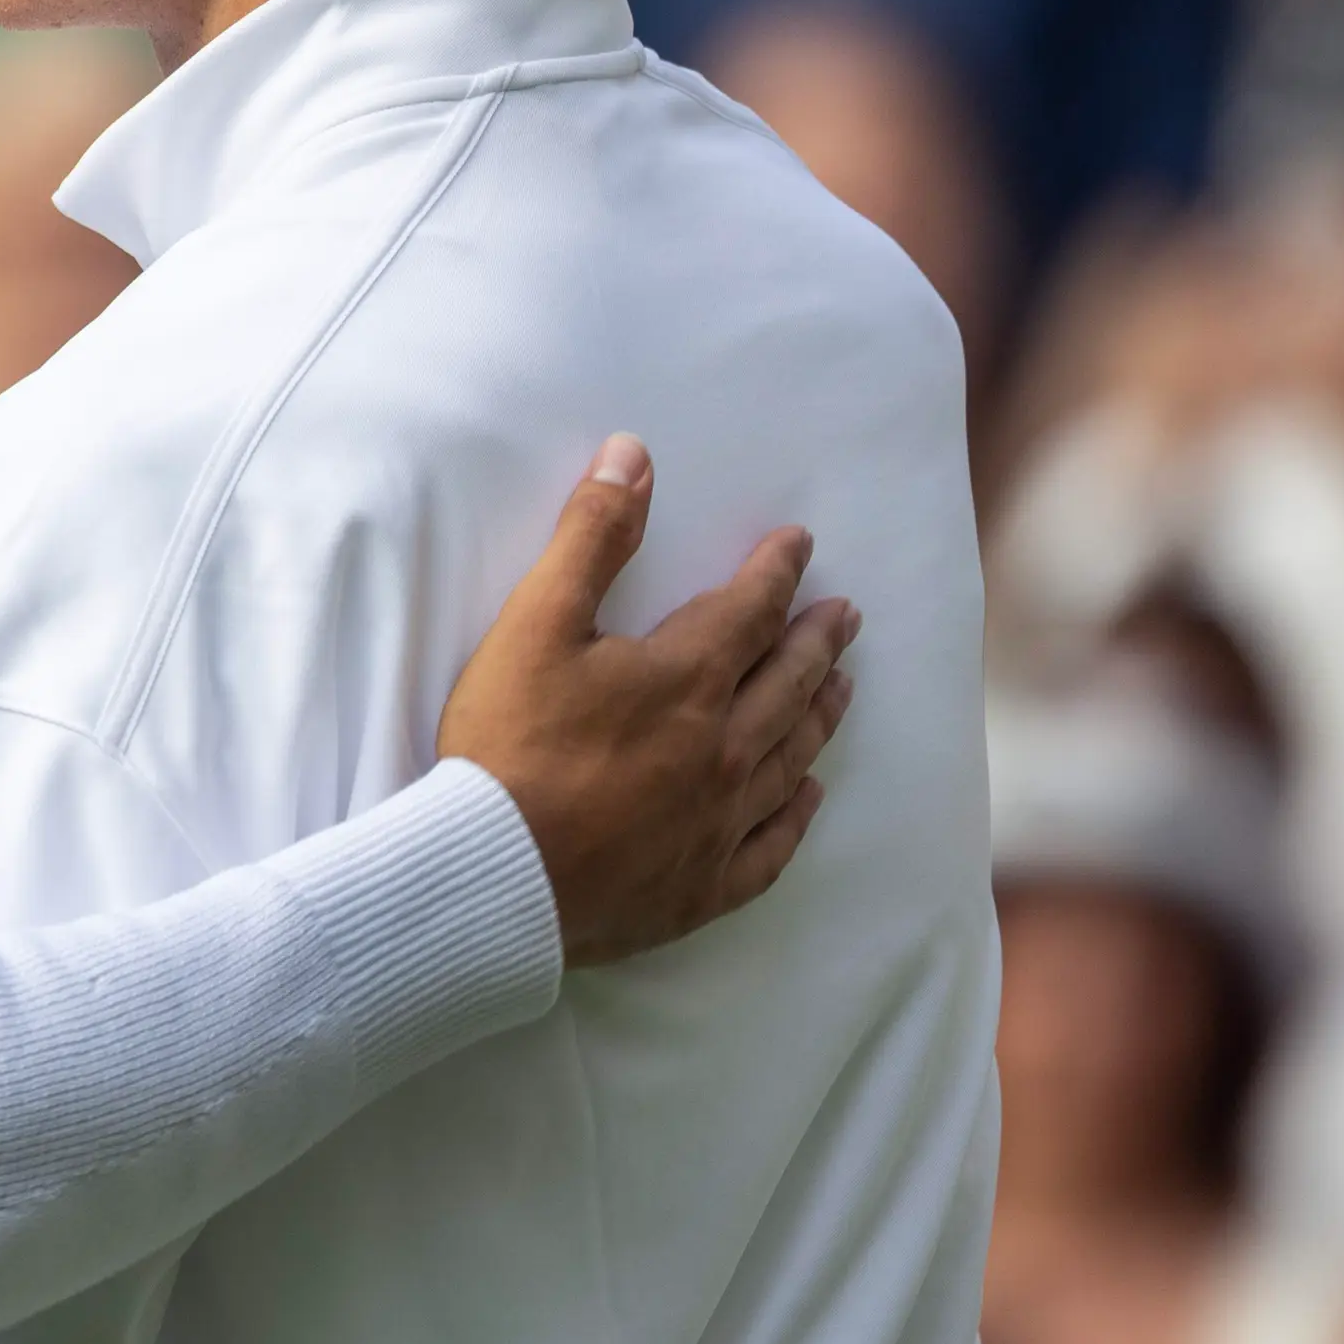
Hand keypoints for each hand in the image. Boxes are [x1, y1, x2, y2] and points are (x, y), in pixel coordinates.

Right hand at [437, 436, 856, 964]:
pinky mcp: (703, 885)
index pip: (749, 611)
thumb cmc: (509, 743)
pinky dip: (795, 816)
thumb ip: (590, 538)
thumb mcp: (535, 622)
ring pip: (789, 757)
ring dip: (818, 714)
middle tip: (846, 615)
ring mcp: (718, 822)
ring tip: (841, 689)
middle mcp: (721, 747)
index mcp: (685, 679)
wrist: (497, 871)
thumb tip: (634, 457)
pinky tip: (807, 798)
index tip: (801, 544)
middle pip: (787, 683)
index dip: (777, 572)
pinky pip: (770, 847)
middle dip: (817, 640)